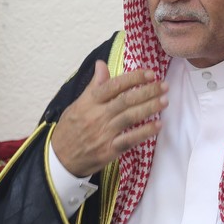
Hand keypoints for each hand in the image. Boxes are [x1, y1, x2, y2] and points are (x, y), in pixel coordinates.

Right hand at [50, 62, 166, 177]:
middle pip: (125, 100)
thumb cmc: (70, 129)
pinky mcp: (108, 150)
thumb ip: (94, 86)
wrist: (59, 159)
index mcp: (89, 102)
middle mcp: (97, 116)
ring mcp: (103, 134)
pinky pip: (129, 140)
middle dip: (147, 91)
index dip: (133, 78)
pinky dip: (144, 132)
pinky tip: (158, 125)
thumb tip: (102, 64)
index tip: (150, 73)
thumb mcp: (78, 104)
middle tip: (164, 85)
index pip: (114, 85)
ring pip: (130, 118)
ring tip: (164, 101)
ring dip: (149, 108)